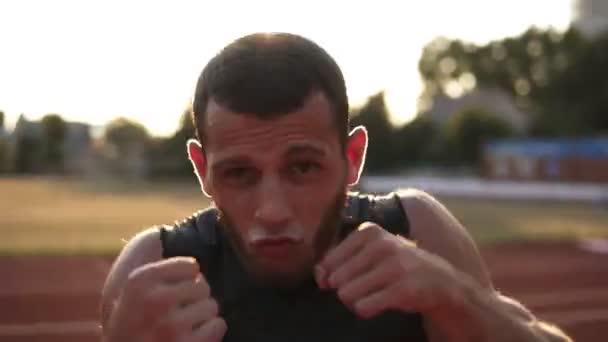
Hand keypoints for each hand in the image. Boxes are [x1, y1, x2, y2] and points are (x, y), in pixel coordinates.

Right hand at [105, 257, 226, 341]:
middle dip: (195, 298)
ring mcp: (171, 326)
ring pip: (212, 307)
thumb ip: (148, 252)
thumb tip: (170, 228)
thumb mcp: (131, 286)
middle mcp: (155, 301)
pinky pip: (219, 326)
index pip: (191, 266)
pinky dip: (211, 332)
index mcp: (140, 280)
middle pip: (204, 286)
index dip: (185, 279)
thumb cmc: (131, 320)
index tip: (171, 291)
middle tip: (177, 312)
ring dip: (202, 316)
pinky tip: (192, 337)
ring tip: (182, 325)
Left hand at [315, 222, 463, 319]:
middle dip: (344, 289)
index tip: (344, 279)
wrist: (439, 281)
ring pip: (347, 294)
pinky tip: (377, 304)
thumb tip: (319, 276)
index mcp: (369, 232)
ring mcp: (394, 267)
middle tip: (363, 288)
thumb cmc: (396, 266)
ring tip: (371, 295)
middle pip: (337, 279)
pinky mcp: (402, 290)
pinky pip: (364, 307)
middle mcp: (382, 245)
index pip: (329, 260)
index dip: (329, 275)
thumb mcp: (370, 253)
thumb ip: (339, 260)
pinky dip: (365, 310)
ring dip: (355, 301)